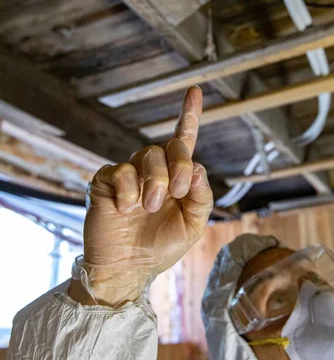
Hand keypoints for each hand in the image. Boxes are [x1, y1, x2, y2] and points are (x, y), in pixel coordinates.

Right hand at [70, 87, 212, 305]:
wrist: (127, 270)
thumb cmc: (160, 248)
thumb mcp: (193, 225)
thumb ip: (201, 196)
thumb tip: (196, 168)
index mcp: (175, 178)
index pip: (184, 141)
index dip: (189, 116)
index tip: (194, 90)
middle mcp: (153, 171)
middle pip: (171, 146)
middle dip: (179, 165)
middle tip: (176, 192)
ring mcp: (129, 175)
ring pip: (147, 154)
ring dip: (154, 182)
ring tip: (148, 208)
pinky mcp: (106, 181)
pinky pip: (121, 171)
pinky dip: (129, 191)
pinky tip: (125, 209)